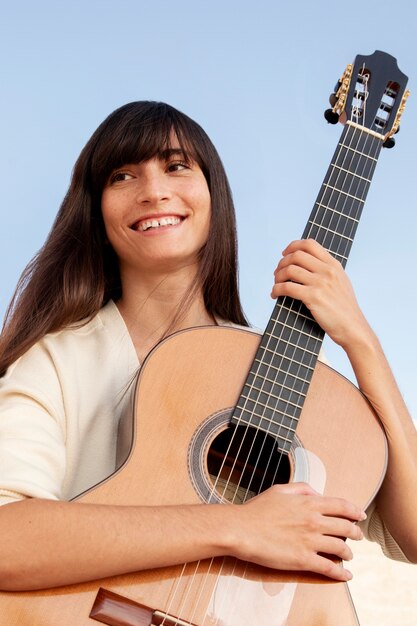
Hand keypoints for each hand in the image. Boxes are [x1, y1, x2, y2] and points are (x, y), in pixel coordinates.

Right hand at [231, 482, 364, 580]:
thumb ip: (302, 488)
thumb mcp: (280, 490)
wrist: (242, 530)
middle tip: (357, 536)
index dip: (354, 511)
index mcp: (309, 503)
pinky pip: (330, 568)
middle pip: (345, 528)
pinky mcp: (304, 560)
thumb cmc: (257, 510)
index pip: (341, 506)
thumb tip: (316, 493)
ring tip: (349, 555)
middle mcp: (314, 521)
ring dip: (348, 553)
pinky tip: (346, 575)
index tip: (360, 515)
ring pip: (341, 548)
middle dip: (355, 533)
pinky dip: (341, 573)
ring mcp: (310, 541)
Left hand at [270, 239, 370, 348]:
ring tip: (276, 284)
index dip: (293, 246)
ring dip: (277, 277)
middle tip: (277, 274)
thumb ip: (327, 271)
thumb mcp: (341, 282)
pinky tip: (275, 295)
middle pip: (296, 255)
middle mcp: (327, 271)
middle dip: (282, 263)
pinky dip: (276, 290)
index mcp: (334, 265)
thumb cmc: (344, 309)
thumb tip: (307, 265)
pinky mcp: (313, 297)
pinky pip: (287, 287)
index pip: (310, 244)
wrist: (353, 328)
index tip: (284, 254)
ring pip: (289, 270)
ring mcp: (321, 283)